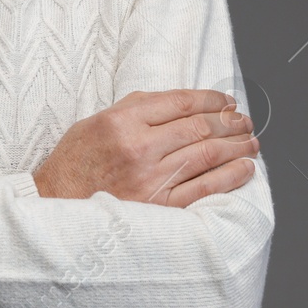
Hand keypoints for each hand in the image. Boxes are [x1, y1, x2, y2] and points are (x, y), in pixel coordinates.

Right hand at [32, 89, 258, 206]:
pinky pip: (205, 188)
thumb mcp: (95, 122)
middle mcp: (140, 148)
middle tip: (245, 121)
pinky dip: (230, 177)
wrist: (55, 207)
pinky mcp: (160, 207)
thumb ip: (135, 108)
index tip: (226, 101)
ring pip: (207, 155)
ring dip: (236, 146)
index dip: (212, 99)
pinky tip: (244, 169)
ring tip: (251, 142)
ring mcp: (151, 180)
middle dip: (230, 121)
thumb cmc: (75, 164)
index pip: (181, 102)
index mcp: (123, 121)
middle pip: (199, 127)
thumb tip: (179, 102)